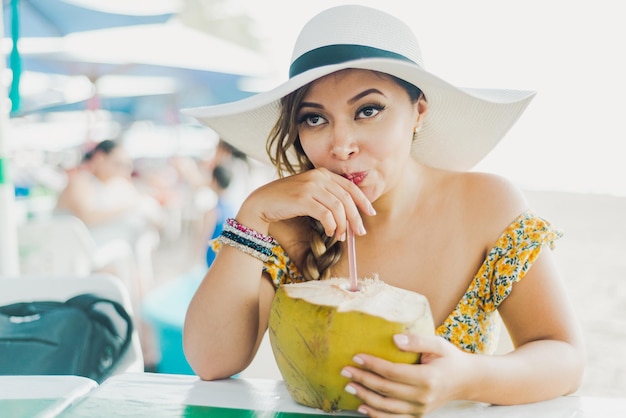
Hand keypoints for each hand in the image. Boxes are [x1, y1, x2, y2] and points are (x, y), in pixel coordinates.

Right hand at [240, 168, 374, 239]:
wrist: (262, 202)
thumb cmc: (285, 201)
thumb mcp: (308, 192)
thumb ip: (325, 195)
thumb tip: (347, 212)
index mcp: (322, 173)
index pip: (350, 186)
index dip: (362, 200)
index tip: (370, 213)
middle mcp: (318, 177)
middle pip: (347, 198)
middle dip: (356, 217)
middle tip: (360, 232)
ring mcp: (311, 186)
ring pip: (338, 208)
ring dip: (343, 225)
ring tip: (341, 236)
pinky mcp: (303, 199)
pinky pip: (326, 215)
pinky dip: (332, 226)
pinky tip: (331, 233)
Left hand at [341, 334, 472, 416]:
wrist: (465, 380)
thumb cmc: (449, 358)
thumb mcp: (438, 344)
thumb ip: (417, 341)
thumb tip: (394, 339)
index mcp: (428, 378)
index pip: (393, 372)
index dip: (373, 365)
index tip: (357, 356)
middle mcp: (423, 397)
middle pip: (386, 389)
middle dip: (363, 379)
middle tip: (345, 370)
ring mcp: (420, 410)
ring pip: (386, 407)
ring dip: (365, 397)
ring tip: (349, 386)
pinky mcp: (418, 416)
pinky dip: (376, 415)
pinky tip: (362, 407)